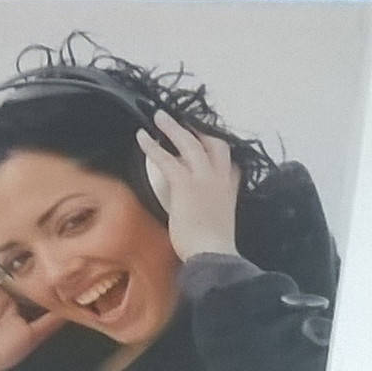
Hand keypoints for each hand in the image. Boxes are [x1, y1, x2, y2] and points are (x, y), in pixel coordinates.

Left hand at [136, 110, 241, 261]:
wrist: (214, 253)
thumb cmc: (213, 246)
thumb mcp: (220, 221)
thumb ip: (213, 207)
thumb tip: (198, 207)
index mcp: (229, 188)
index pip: (228, 162)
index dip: (216, 150)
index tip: (205, 141)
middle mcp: (220, 178)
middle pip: (211, 143)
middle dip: (195, 129)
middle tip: (182, 120)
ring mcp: (204, 178)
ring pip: (188, 143)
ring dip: (172, 127)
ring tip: (159, 117)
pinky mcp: (185, 183)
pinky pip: (166, 158)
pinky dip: (152, 146)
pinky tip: (142, 137)